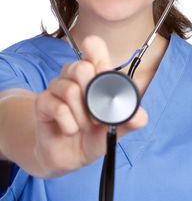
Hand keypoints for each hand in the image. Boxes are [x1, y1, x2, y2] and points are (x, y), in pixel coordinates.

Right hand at [34, 36, 147, 177]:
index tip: (103, 73)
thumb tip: (140, 115)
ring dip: (82, 117)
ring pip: (70, 90)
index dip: (98, 55)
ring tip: (84, 126)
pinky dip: (70, 126)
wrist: (70, 154)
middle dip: (93, 99)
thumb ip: (130, 120)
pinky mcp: (42, 103)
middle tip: (96, 116)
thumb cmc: (93, 134)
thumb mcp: (116, 128)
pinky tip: (71, 130)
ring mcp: (56, 87)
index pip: (93, 46)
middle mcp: (73, 75)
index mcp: (94, 73)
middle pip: (81, 67)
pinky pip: (59, 109)